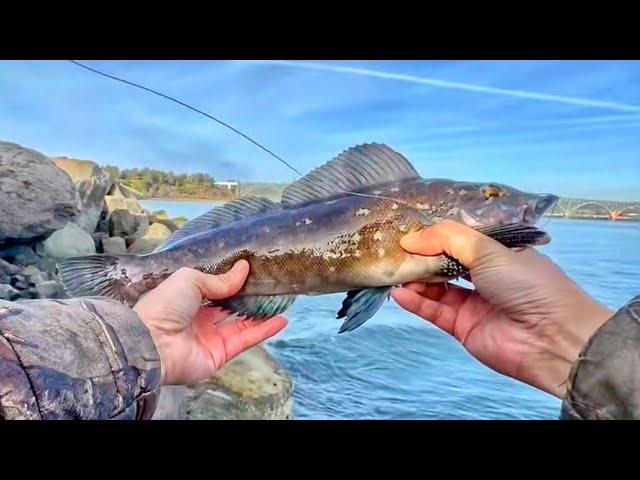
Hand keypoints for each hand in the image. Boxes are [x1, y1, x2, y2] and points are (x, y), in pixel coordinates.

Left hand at [133, 260, 287, 385]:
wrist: (152, 343)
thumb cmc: (163, 306)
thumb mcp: (191, 280)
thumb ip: (220, 279)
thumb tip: (243, 268)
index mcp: (187, 300)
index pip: (215, 290)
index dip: (234, 282)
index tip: (254, 272)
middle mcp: (199, 320)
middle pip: (231, 308)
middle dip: (250, 298)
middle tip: (271, 285)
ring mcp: (210, 339)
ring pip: (242, 324)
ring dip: (262, 314)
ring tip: (282, 301)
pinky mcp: (219, 355)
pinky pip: (246, 340)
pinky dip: (264, 330)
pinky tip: (281, 320)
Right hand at [391, 220, 613, 397]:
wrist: (551, 338)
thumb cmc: (528, 285)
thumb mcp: (488, 250)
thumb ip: (447, 239)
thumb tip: (410, 238)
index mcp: (498, 253)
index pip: (460, 239)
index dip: (435, 235)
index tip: (409, 231)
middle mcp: (485, 276)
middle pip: (444, 262)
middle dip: (421, 257)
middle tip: (395, 251)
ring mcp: (474, 303)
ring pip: (437, 287)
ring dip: (415, 279)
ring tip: (394, 271)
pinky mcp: (463, 327)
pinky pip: (435, 311)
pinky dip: (417, 302)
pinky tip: (400, 293)